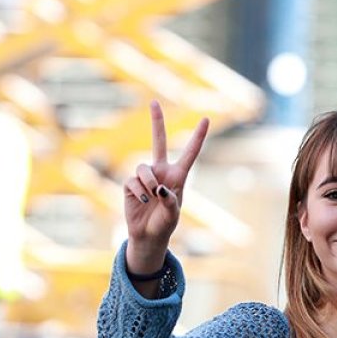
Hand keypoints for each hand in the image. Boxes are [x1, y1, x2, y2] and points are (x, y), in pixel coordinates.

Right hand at [123, 101, 208, 273]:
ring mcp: (145, 176)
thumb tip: (158, 187)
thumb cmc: (165, 224)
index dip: (198, 136)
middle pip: (158, 141)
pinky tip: (142, 201)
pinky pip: (132, 181)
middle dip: (156, 122)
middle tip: (153, 102)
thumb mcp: (173, 214)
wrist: (148, 235)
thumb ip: (170, 201)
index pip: (190, 153)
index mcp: (178, 175)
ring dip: (148, 182)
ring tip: (152, 197)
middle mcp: (161, 171)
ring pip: (143, 167)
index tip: (206, 119)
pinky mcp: (130, 184)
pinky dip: (138, 192)